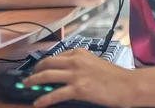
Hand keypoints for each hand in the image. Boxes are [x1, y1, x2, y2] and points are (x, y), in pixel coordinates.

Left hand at [22, 48, 136, 106]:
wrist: (128, 85)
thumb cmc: (115, 77)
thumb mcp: (94, 63)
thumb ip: (80, 65)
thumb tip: (66, 73)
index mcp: (79, 53)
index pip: (56, 56)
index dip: (45, 63)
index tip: (40, 67)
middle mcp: (74, 60)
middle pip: (47, 63)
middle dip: (35, 70)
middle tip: (29, 76)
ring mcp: (75, 74)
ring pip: (46, 76)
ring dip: (33, 81)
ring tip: (26, 86)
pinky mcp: (78, 89)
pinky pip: (55, 94)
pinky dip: (44, 99)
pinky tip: (38, 103)